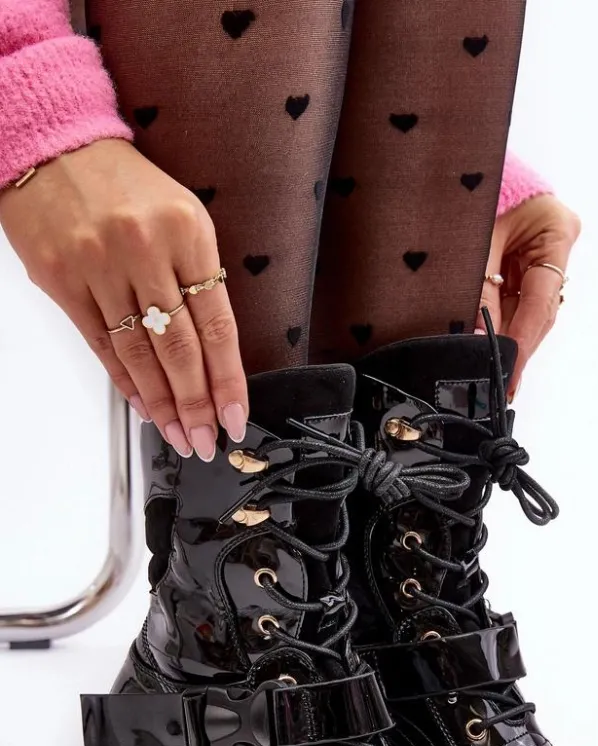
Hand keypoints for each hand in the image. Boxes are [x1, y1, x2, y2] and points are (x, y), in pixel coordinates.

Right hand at [0, 139, 247, 459]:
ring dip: (162, 403)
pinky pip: (101, 344)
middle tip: (206, 440)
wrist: (55, 145)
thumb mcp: (181, 215)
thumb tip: (213, 352)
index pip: (216, 323)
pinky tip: (143, 405)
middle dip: (196, 404)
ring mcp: (99, 266)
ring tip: (178, 434)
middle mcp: (144, 249)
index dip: (228, 378)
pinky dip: (124, 381)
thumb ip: (197, 277)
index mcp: (186, 232)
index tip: (236, 416)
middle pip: (179, 347)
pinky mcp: (62, 280)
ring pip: (139, 354)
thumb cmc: (124, 185)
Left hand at [478, 194, 580, 401]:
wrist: (453, 160)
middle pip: (537, 312)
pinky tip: (486, 349)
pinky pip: (511, 302)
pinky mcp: (520, 262)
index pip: (541, 300)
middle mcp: (555, 245)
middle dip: (515, 346)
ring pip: (525, 311)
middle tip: (498, 383)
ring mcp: (540, 255)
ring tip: (490, 374)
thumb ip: (475, 296)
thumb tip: (474, 345)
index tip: (508, 371)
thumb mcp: (472, 246)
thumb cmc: (468, 188)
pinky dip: (496, 324)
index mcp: (556, 229)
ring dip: (506, 339)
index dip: (522, 340)